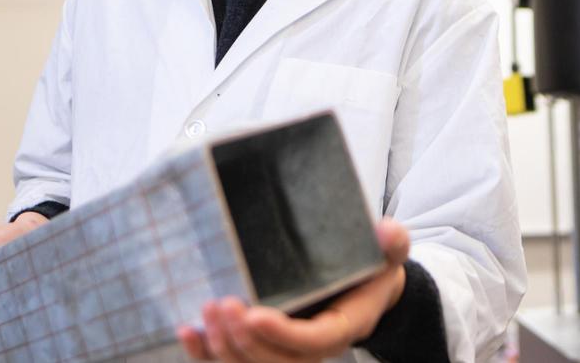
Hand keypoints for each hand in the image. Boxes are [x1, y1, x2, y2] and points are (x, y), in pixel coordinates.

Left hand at [177, 218, 411, 361]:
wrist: (366, 289)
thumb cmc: (372, 270)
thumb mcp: (389, 255)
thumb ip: (391, 244)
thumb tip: (388, 230)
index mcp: (341, 328)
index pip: (312, 342)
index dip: (282, 335)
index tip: (254, 314)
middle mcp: (311, 348)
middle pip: (275, 362)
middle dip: (244, 340)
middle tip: (223, 304)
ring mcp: (284, 351)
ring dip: (223, 346)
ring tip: (208, 309)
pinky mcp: (263, 345)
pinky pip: (232, 359)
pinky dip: (206, 352)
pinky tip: (188, 331)